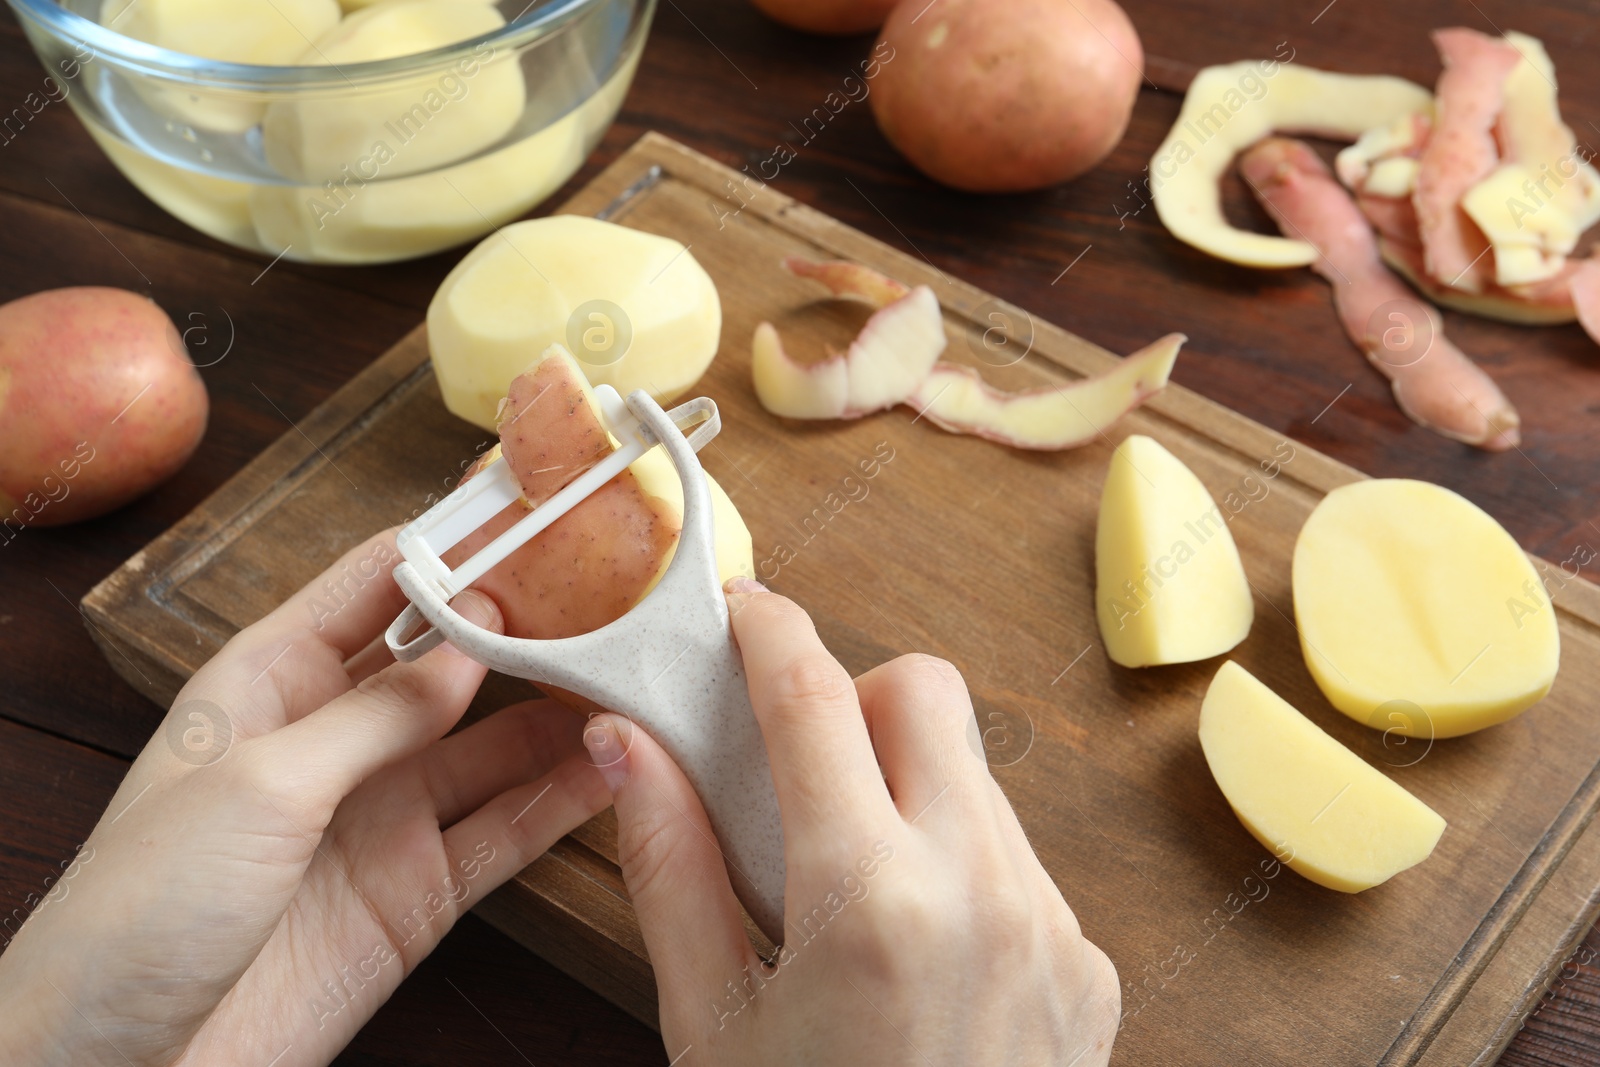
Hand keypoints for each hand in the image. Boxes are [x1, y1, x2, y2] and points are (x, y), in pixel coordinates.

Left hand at [0, 529, 609, 1066]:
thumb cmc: (138, 911)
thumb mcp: (258, 785)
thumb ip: (372, 714)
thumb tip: (468, 646)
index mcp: (270, 680)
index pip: (377, 584)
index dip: (453, 548)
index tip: (534, 515)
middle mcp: (335, 738)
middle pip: (448, 661)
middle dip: (525, 628)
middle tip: (612, 599)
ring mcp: (381, 816)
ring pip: (492, 745)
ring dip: (557, 715)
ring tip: (632, 681)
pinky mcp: (416, 892)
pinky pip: (504, 832)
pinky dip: (560, 803)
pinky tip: (611, 769)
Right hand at [583, 578, 1119, 1065]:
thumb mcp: (707, 1022)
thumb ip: (668, 864)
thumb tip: (628, 743)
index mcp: (868, 900)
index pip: (814, 698)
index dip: (769, 630)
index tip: (741, 608)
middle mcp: (981, 891)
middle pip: (926, 692)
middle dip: (855, 698)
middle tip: (799, 764)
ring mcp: (1051, 926)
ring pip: (976, 772)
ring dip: (908, 781)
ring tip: (850, 874)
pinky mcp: (1089, 965)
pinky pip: (1017, 855)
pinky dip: (958, 857)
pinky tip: (914, 943)